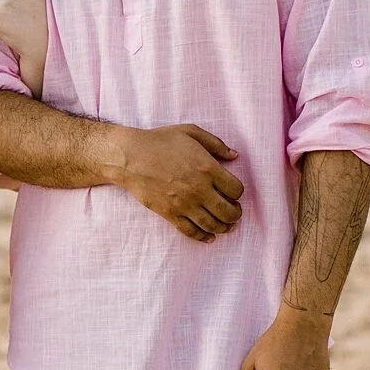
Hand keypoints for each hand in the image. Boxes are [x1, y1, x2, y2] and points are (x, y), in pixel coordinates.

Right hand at [115, 124, 243, 240]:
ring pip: (213, 225)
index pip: (236, 190)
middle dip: (235, 214)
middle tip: (235, 213)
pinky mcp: (170, 214)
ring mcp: (184, 204)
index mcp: (207, 168)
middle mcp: (199, 189)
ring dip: (224, 228)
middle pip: (228, 212)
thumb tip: (235, 155)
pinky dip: (203, 237)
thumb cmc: (160, 141)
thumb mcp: (191, 132)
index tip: (234, 193)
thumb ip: (216, 144)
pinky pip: (191, 231)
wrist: (130, 157)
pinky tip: (209, 237)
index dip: (239, 193)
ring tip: (226, 226)